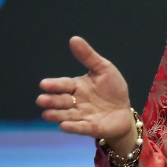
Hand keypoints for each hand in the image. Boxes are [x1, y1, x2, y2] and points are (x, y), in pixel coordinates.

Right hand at [36, 36, 135, 156]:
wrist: (124, 111)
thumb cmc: (112, 89)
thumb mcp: (103, 69)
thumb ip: (88, 56)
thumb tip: (74, 39)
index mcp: (77, 86)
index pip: (64, 85)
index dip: (54, 85)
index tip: (43, 84)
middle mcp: (76, 102)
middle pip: (62, 101)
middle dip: (52, 101)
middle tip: (41, 100)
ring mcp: (82, 116)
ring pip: (67, 115)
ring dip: (57, 115)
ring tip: (47, 114)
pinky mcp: (90, 127)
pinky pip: (80, 127)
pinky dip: (72, 127)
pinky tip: (64, 125)